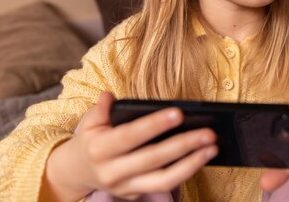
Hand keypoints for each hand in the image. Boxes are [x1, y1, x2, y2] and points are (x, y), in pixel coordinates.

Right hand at [43, 92, 217, 201]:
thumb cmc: (90, 140)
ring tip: (212, 148)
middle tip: (208, 132)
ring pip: (163, 180)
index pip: (130, 136)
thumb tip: (109, 96)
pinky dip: (185, 172)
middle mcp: (112, 172)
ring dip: (192, 164)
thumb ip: (100, 109)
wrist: (77, 173)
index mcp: (99, 149)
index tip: (178, 113)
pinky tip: (202, 158)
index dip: (154, 125)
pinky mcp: (136, 195)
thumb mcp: (89, 122)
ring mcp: (125, 187)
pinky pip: (164, 186)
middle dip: (183, 145)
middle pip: (153, 159)